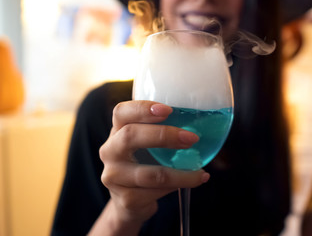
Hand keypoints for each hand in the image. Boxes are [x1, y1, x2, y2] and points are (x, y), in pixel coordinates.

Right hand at [99, 100, 209, 224]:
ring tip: (201, 171)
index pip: (121, 112)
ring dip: (181, 173)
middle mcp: (110, 151)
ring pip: (151, 174)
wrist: (130, 202)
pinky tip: (194, 181)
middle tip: (192, 138)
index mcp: (116, 131)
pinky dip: (179, 186)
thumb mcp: (145, 144)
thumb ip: (161, 129)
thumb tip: (200, 118)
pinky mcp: (126, 199)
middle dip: (164, 135)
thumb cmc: (143, 164)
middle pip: (130, 136)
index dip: (142, 108)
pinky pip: (157, 192)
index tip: (168, 110)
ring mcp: (115, 177)